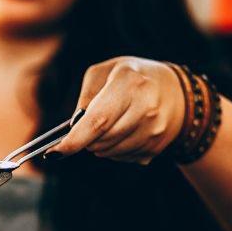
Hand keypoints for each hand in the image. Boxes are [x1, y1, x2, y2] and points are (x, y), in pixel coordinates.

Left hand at [48, 57, 184, 164]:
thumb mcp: (105, 73)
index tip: (55, 152)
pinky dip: (115, 150)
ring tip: (108, 127)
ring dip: (100, 146)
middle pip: (102, 140)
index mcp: (130, 83)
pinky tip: (123, 133)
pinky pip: (123, 158)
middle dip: (86, 139)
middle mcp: (146, 107)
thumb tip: (74, 127)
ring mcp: (155, 129)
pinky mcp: (157, 146)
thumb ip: (85, 97)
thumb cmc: (132, 78)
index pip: (98, 120)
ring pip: (111, 152)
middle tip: (88, 127)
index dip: (75, 140)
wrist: (176, 91)